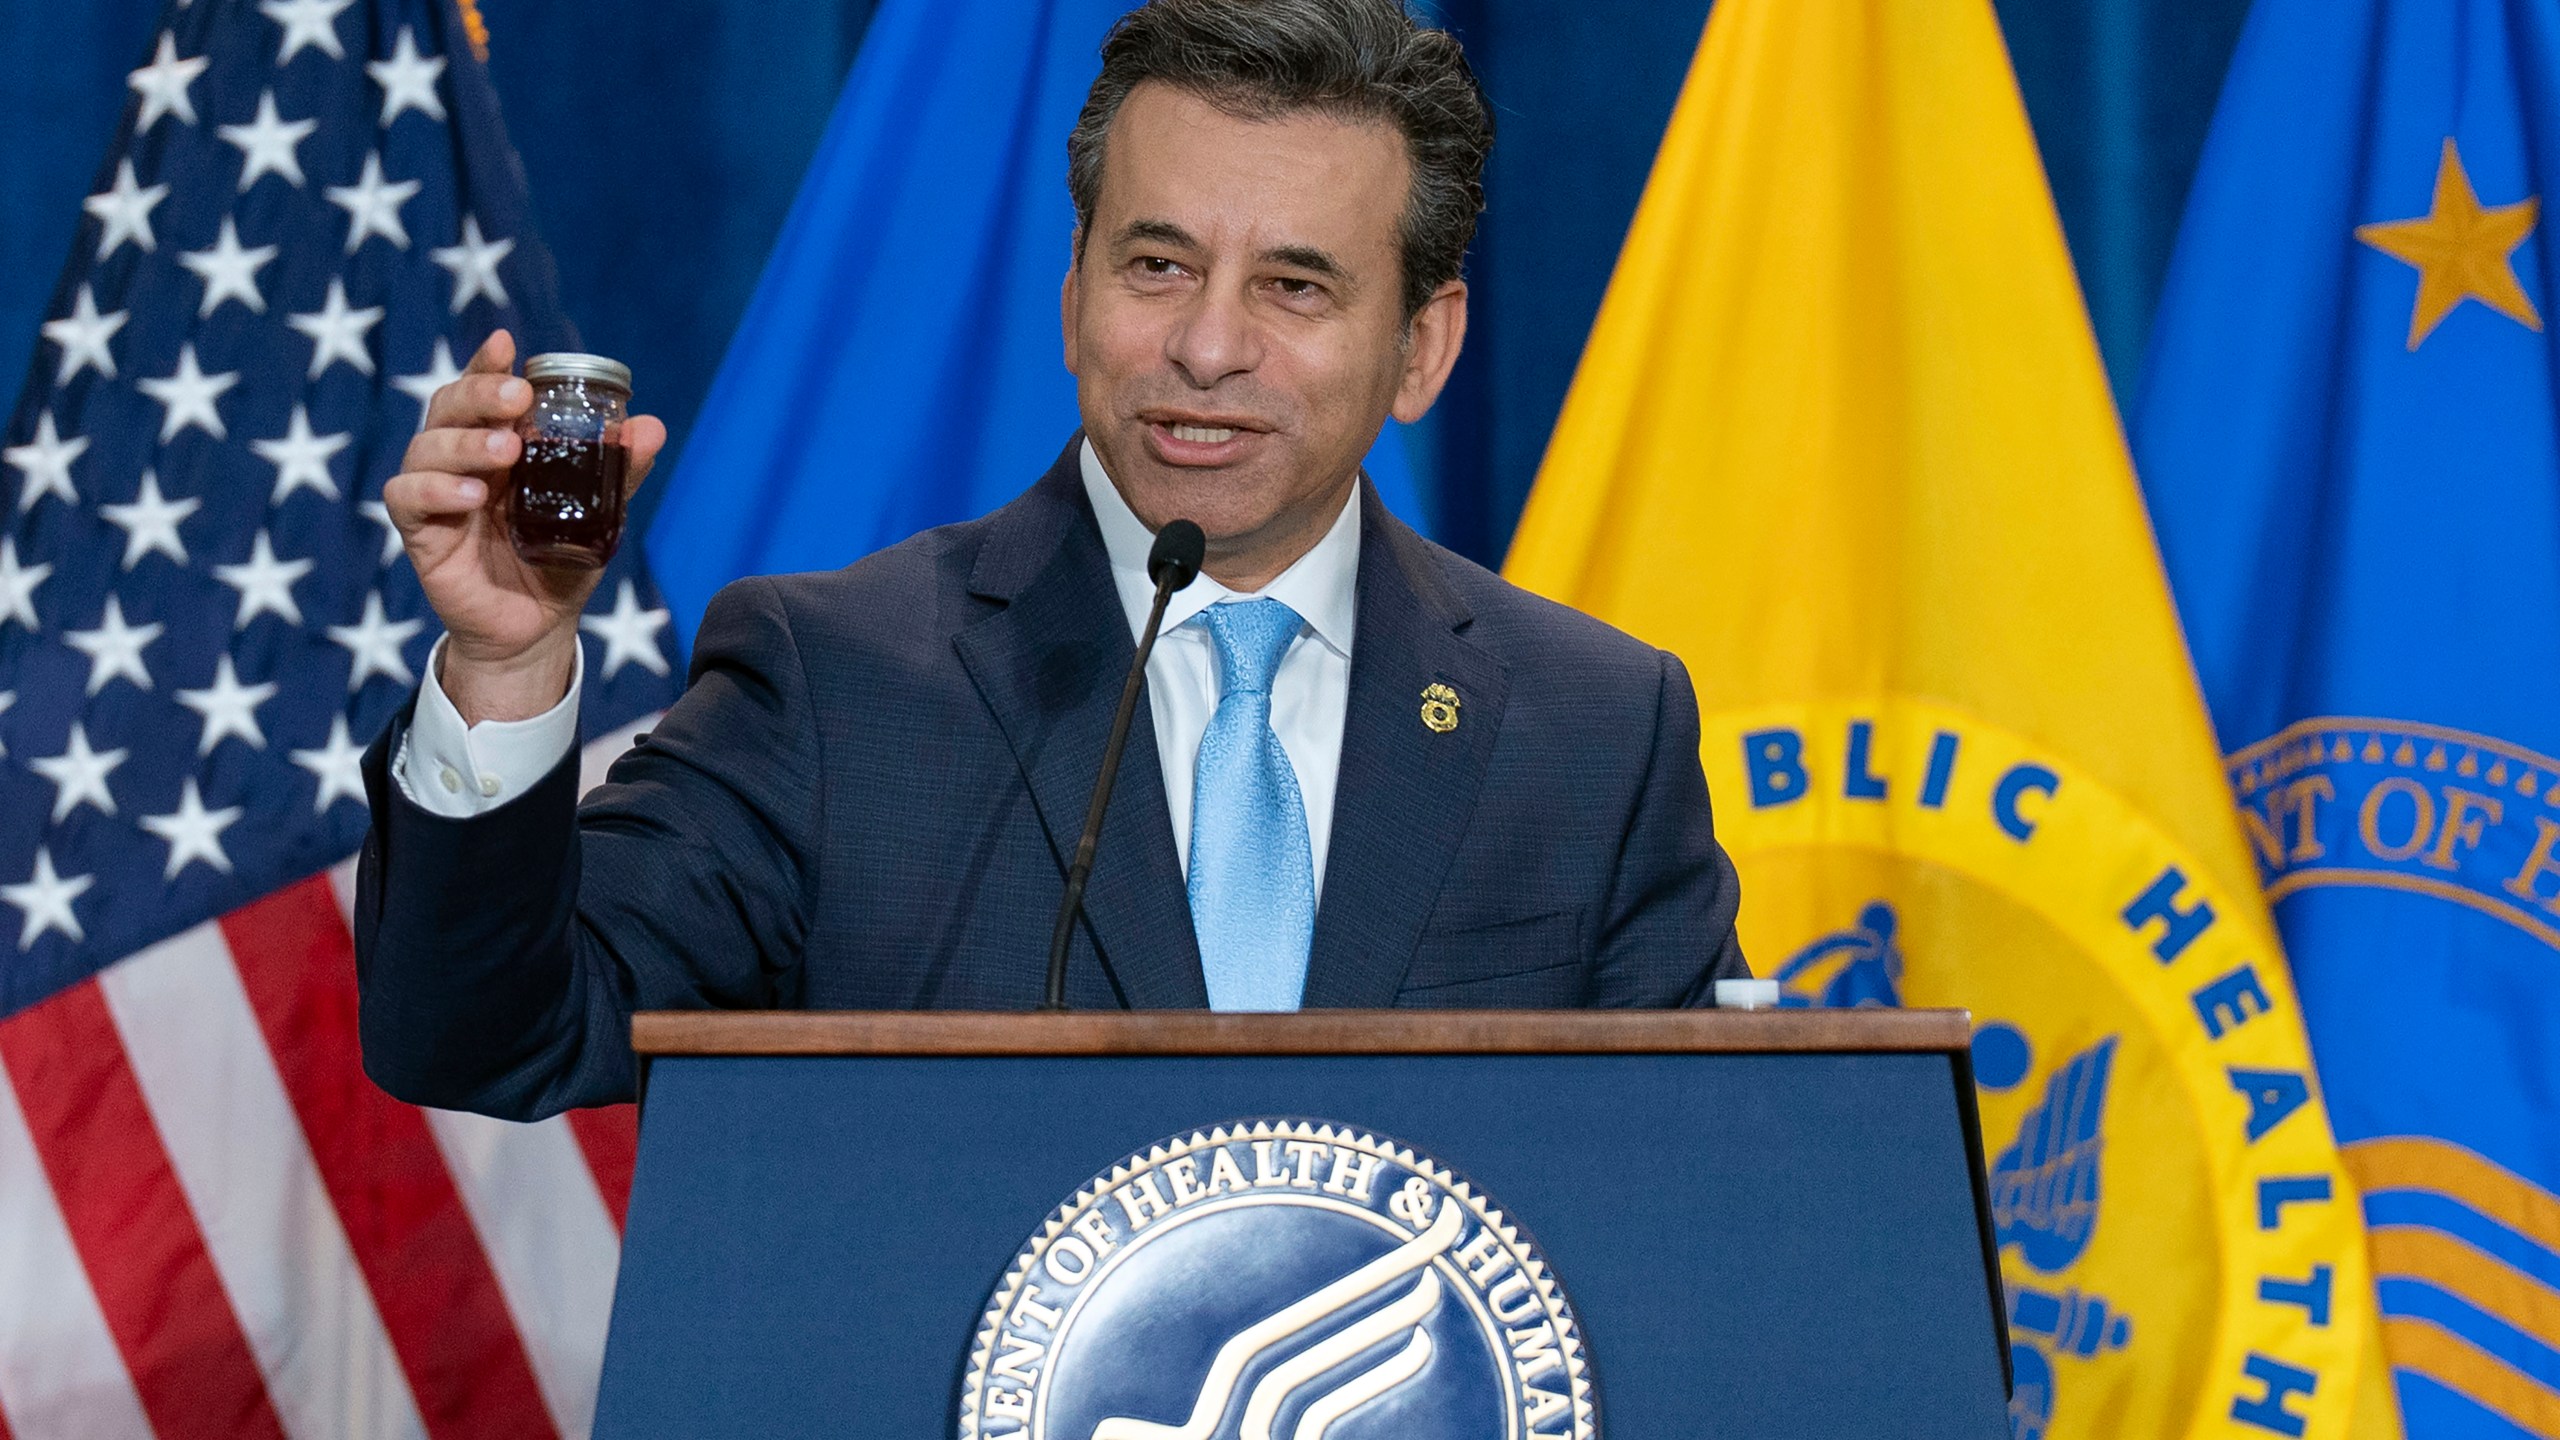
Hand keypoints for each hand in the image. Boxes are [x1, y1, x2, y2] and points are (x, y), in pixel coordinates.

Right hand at [383, 330, 666, 722]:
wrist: (538, 630)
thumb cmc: (561, 563)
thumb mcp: (599, 516)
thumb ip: (618, 473)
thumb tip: (651, 427)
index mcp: (498, 444)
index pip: (483, 391)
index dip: (487, 364)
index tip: (507, 344)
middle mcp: (461, 461)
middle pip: (449, 406)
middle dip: (479, 393)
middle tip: (516, 396)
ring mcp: (436, 495)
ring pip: (426, 447)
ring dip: (464, 443)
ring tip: (505, 451)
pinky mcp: (419, 533)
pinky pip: (407, 499)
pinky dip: (436, 491)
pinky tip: (472, 498)